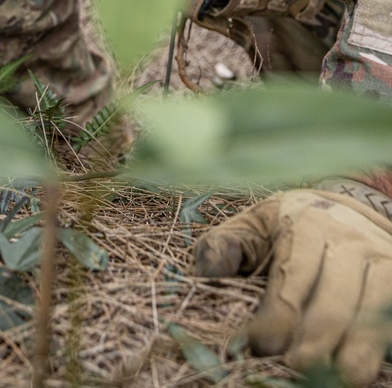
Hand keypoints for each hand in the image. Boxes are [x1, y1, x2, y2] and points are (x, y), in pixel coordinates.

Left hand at [194, 189, 391, 385]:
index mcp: (307, 222)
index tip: (261, 344)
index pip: (295, 271)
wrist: (347, 207)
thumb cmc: (287, 226)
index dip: (279, 312)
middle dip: (318, 334)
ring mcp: (380, 259)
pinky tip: (366, 365)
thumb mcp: (251, 225)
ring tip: (342, 377)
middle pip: (337, 294)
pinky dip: (382, 337)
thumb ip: (224, 246)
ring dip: (358, 344)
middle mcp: (349, 239)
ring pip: (374, 305)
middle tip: (298, 367)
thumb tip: (205, 275)